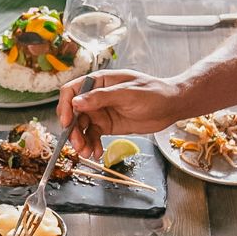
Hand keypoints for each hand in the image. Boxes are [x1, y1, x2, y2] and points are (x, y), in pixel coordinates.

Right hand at [57, 70, 183, 157]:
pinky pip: (93, 136)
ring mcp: (100, 112)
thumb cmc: (153, 93)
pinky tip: (96, 153)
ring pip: (81, 127)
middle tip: (78, 145)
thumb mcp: (127, 94)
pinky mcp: (107, 125)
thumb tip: (76, 102)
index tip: (66, 122)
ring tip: (87, 153)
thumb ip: (101, 98)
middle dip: (73, 130)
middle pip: (73, 113)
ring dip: (81, 141)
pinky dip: (92, 145)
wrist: (171, 107)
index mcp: (98, 82)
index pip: (71, 91)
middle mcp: (95, 97)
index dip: (65, 106)